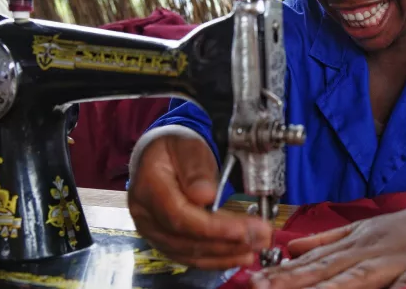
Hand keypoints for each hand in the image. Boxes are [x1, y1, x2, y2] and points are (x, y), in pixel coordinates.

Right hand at [127, 130, 272, 268]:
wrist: (163, 155)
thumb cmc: (176, 148)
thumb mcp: (189, 147)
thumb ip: (196, 169)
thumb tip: (205, 195)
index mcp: (148, 187)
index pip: (179, 216)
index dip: (212, 228)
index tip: (243, 230)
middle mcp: (145, 214)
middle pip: (186, 239)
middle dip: (226, 242)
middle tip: (260, 238)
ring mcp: (152, 230)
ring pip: (189, 252)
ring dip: (225, 253)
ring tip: (255, 247)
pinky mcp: (164, 240)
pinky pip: (189, 256)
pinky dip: (216, 258)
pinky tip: (238, 255)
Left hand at [251, 198, 405, 288]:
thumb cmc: (405, 227)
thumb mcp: (361, 229)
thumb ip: (325, 240)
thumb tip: (289, 248)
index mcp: (352, 243)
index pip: (310, 262)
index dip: (280, 274)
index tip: (253, 282)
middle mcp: (366, 252)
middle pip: (324, 271)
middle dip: (291, 283)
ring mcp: (392, 262)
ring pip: (355, 278)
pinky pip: (402, 286)